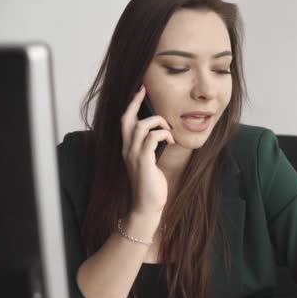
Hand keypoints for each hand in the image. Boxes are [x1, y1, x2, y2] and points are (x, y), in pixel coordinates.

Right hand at [121, 85, 174, 215]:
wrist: (147, 206)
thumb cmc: (151, 185)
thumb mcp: (149, 162)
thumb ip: (150, 149)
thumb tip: (161, 135)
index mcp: (128, 148)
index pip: (125, 121)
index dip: (131, 105)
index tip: (140, 91)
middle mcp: (127, 149)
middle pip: (127, 119)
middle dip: (136, 102)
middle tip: (145, 91)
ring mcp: (134, 155)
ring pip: (142, 127)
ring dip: (158, 123)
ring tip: (169, 130)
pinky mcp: (143, 162)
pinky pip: (152, 139)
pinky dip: (163, 135)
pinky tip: (171, 141)